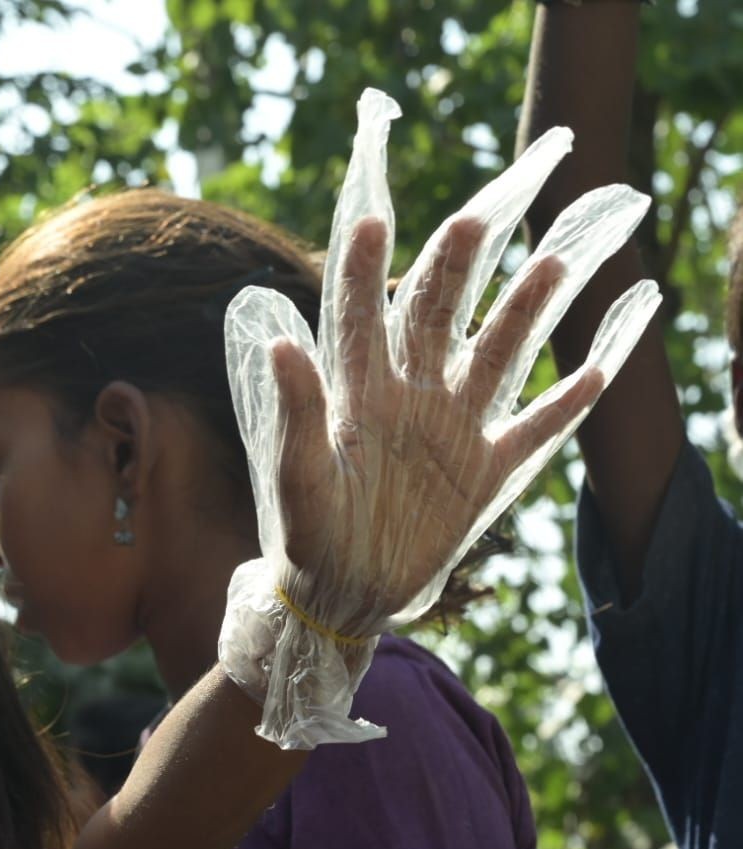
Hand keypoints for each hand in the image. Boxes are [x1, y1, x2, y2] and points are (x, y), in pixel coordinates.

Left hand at [220, 89, 659, 746]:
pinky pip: (537, 429)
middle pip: (437, 318)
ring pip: (497, 357)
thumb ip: (294, 412)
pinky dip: (569, 402)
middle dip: (457, 269)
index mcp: (355, 394)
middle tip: (479, 216)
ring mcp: (453, 430)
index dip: (366, 270)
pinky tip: (602, 363)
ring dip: (525, 313)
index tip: (376, 219)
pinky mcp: (486, 473)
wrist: (340, 597)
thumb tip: (279, 343)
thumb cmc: (304, 537)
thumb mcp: (295, 478)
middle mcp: (408, 397)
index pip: (358, 317)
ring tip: (558, 261)